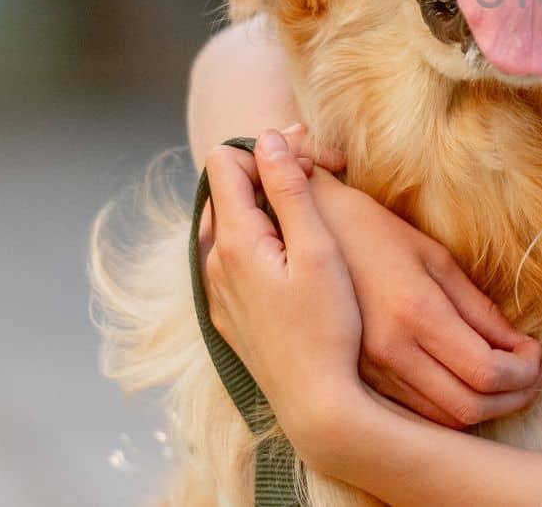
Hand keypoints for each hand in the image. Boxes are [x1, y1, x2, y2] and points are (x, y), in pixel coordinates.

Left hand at [201, 129, 368, 448]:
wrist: (316, 402)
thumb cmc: (327, 324)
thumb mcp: (318, 248)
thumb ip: (291, 190)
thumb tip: (271, 139)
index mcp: (234, 238)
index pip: (226, 161)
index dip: (269, 152)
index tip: (311, 168)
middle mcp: (214, 261)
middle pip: (228, 190)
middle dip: (270, 177)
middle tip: (323, 186)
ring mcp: (218, 291)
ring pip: (233, 225)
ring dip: (269, 212)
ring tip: (316, 225)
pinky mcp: (229, 314)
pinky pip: (236, 259)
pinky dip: (263, 245)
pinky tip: (299, 263)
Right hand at [304, 154, 541, 427]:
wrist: (306, 232)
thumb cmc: (374, 232)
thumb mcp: (433, 257)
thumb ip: (477, 306)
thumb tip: (517, 345)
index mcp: (416, 312)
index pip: (486, 371)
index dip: (524, 373)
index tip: (539, 356)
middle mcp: (391, 351)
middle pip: (467, 407)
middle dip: (513, 397)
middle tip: (534, 375)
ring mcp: (370, 369)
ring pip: (440, 418)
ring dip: (486, 408)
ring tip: (510, 382)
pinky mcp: (357, 376)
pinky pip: (413, 412)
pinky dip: (450, 408)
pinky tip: (468, 385)